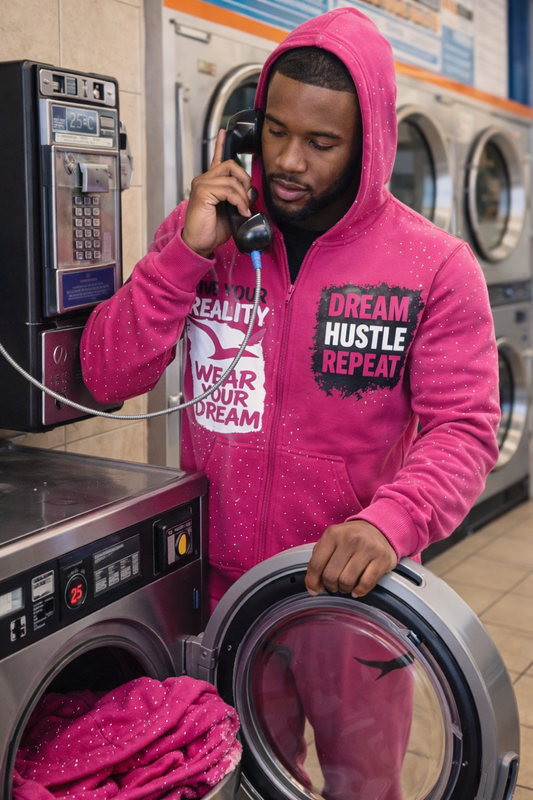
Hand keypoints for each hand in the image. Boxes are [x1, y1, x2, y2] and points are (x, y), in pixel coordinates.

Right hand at [182, 129, 253, 257]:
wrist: (199, 244)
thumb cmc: (211, 230)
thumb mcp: (231, 212)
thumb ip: (239, 199)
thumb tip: (251, 193)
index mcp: (210, 183)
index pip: (217, 159)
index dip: (221, 145)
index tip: (224, 132)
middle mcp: (204, 180)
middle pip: (230, 165)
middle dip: (245, 180)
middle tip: (247, 197)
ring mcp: (202, 185)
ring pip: (231, 178)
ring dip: (243, 195)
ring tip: (243, 209)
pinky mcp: (203, 193)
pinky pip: (228, 189)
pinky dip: (239, 200)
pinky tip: (240, 210)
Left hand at [305, 520, 397, 597]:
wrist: (379, 529)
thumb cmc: (352, 538)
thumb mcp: (332, 539)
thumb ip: (320, 557)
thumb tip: (314, 585)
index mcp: (333, 534)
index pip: (316, 564)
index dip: (312, 582)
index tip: (313, 590)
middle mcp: (350, 539)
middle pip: (331, 575)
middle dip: (330, 586)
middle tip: (334, 585)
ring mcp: (367, 548)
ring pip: (347, 582)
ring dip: (344, 589)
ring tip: (346, 586)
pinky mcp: (382, 559)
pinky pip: (365, 584)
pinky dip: (359, 591)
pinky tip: (357, 589)